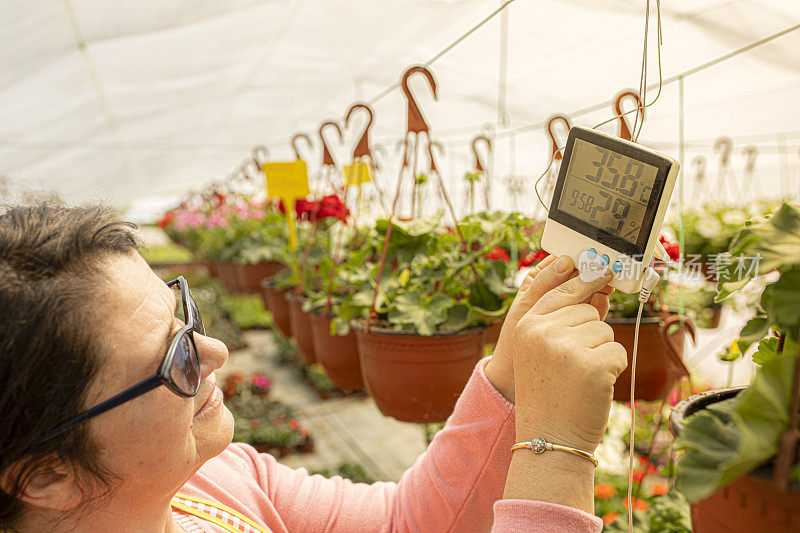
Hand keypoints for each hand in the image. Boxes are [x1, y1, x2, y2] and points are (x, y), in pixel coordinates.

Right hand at [512, 264, 626, 452]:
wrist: (548, 440)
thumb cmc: (548, 395)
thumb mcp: (538, 351)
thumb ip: (556, 320)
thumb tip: (595, 288)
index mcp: (526, 325)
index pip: (560, 291)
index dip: (584, 279)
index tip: (601, 268)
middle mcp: (543, 332)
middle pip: (587, 311)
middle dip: (590, 335)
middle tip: (575, 366)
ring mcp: (567, 348)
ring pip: (604, 330)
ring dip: (601, 352)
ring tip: (581, 378)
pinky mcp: (592, 365)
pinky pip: (616, 350)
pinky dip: (612, 369)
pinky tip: (594, 387)